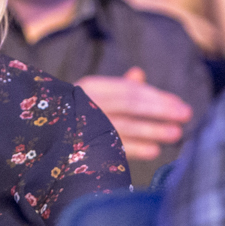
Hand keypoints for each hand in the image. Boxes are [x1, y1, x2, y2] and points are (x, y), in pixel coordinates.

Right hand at [76, 68, 192, 161]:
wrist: (38, 132)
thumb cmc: (75, 111)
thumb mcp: (94, 94)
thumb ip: (119, 87)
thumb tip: (139, 74)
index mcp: (91, 87)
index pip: (130, 91)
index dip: (157, 98)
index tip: (180, 105)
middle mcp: (87, 104)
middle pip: (130, 106)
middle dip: (160, 111)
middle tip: (187, 116)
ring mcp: (84, 125)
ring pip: (124, 127)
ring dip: (152, 130)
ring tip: (176, 134)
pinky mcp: (83, 147)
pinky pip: (113, 147)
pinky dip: (135, 149)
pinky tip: (155, 151)